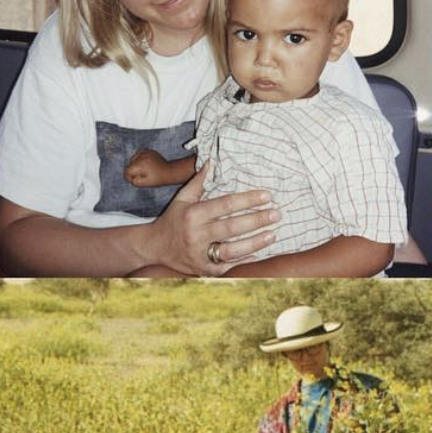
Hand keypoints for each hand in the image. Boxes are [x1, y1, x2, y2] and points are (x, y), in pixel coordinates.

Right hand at [124, 149, 168, 186]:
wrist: (169, 171)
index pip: (127, 170)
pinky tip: (145, 163)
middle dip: (133, 170)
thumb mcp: (146, 183)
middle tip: (142, 175)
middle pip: (130, 164)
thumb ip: (135, 181)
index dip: (129, 177)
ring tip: (145, 169)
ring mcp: (144, 152)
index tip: (133, 180)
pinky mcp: (147, 150)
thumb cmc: (158, 179)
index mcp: (140, 165)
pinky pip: (138, 154)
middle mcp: (141, 157)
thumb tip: (130, 177)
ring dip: (136, 164)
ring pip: (133, 159)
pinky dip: (139, 158)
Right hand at [149, 164, 278, 275]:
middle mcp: (196, 234)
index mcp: (193, 214)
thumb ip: (198, 183)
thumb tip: (211, 162)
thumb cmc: (173, 220)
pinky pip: (227, 266)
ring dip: (254, 243)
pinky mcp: (204, 269)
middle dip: (256, 220)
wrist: (154, 247)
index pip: (225, 205)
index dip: (247, 200)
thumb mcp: (182, 199)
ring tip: (273, 234)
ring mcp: (200, 254)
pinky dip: (244, 261)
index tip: (267, 196)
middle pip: (231, 227)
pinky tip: (260, 254)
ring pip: (232, 250)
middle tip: (277, 214)